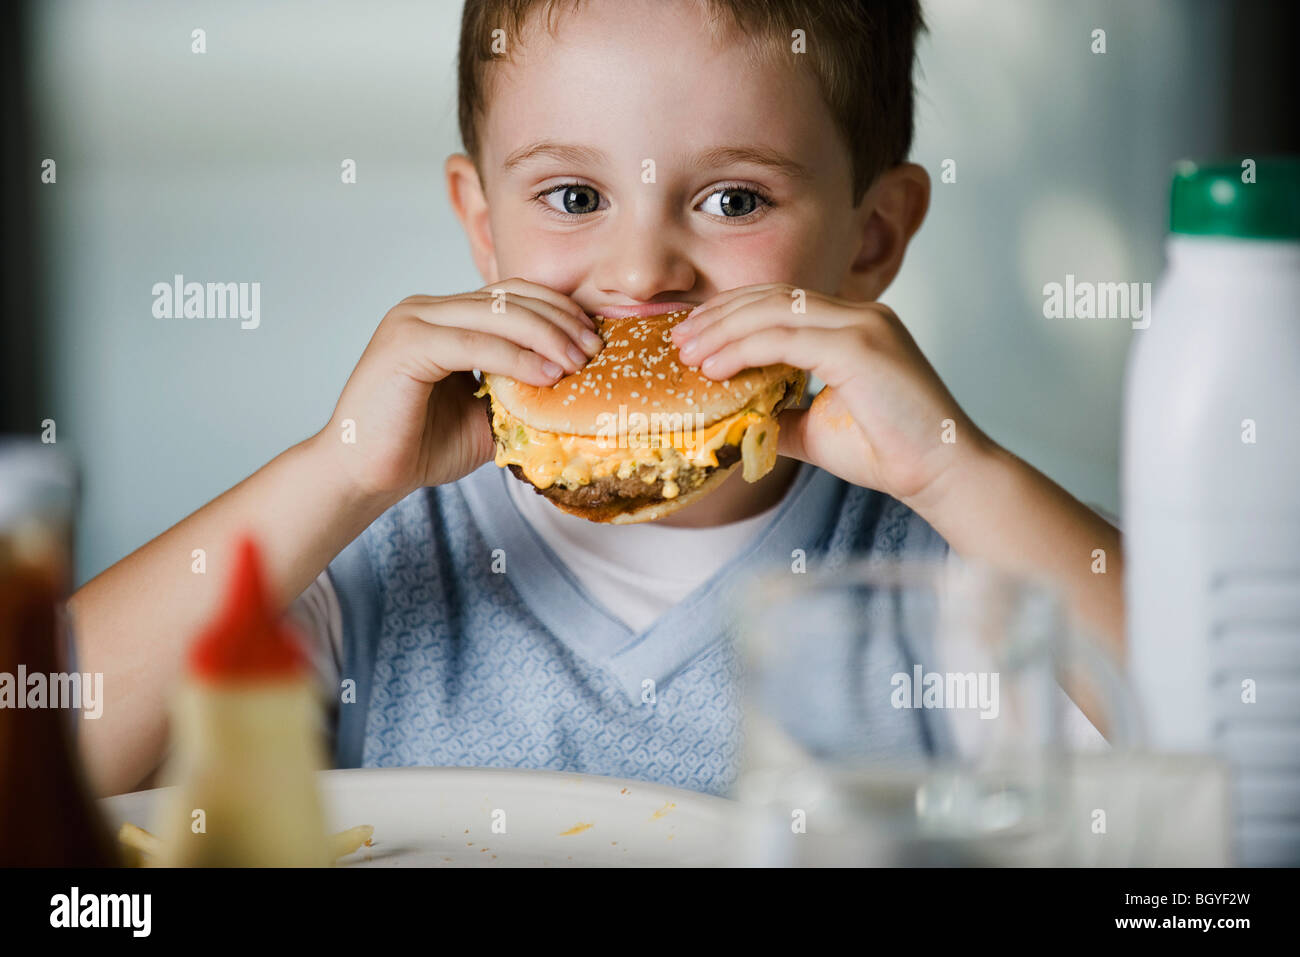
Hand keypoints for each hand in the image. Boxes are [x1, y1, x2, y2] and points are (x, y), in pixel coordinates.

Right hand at [314, 279, 602, 500]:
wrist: (364, 476)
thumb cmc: (419, 447)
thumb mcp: (485, 414)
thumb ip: (519, 392)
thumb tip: (575, 391)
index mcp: (444, 318)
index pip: (512, 295)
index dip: (557, 311)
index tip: (594, 339)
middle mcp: (426, 309)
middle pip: (509, 297)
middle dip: (559, 321)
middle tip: (595, 350)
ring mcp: (413, 321)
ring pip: (496, 314)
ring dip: (545, 336)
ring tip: (579, 362)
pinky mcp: (406, 344)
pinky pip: (474, 344)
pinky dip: (515, 358)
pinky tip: (547, 375)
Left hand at [670, 284, 989, 508]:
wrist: (941, 473)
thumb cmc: (887, 453)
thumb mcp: (815, 429)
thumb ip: (777, 414)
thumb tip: (732, 418)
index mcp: (853, 325)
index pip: (782, 303)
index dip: (732, 314)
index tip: (692, 337)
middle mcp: (860, 314)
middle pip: (774, 297)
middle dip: (720, 315)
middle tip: (678, 339)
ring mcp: (863, 325)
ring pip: (776, 310)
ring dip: (724, 329)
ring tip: (688, 353)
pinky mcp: (861, 345)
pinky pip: (787, 337)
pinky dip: (745, 348)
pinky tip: (715, 367)